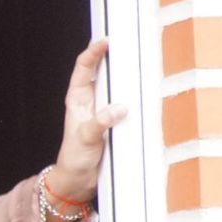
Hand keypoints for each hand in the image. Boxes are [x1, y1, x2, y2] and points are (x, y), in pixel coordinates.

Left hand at [48, 39, 127, 202]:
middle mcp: (90, 101)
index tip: (106, 41)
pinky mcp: (115, 122)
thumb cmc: (74, 159)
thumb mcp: (86, 139)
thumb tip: (120, 109)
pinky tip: (146, 91)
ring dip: (126, 76)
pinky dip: (135, 96)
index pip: (84, 67)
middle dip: (114, 56)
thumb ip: (101, 123)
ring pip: (116, 87)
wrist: (79, 181)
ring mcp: (103, 110)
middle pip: (102, 71)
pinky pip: (127, 104)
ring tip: (139, 62)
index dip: (94, 51)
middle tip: (128, 43)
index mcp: (76, 99)